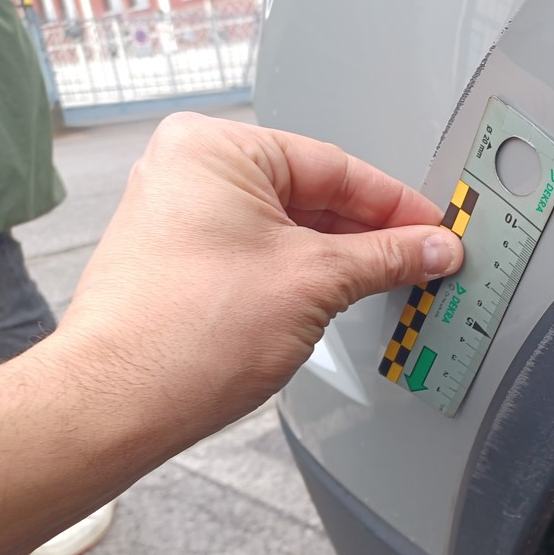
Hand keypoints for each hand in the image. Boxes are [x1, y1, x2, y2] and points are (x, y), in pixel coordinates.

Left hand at [59, 112, 463, 437]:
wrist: (119, 405)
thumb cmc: (183, 337)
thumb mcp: (315, 282)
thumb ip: (386, 257)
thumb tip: (432, 248)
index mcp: (216, 149)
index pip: (335, 166)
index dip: (396, 204)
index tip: (434, 230)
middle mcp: (192, 173)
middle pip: (313, 195)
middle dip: (372, 234)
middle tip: (423, 259)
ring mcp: (184, 217)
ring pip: (290, 228)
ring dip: (342, 258)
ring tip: (391, 280)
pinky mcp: (185, 260)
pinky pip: (264, 252)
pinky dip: (307, 273)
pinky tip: (342, 293)